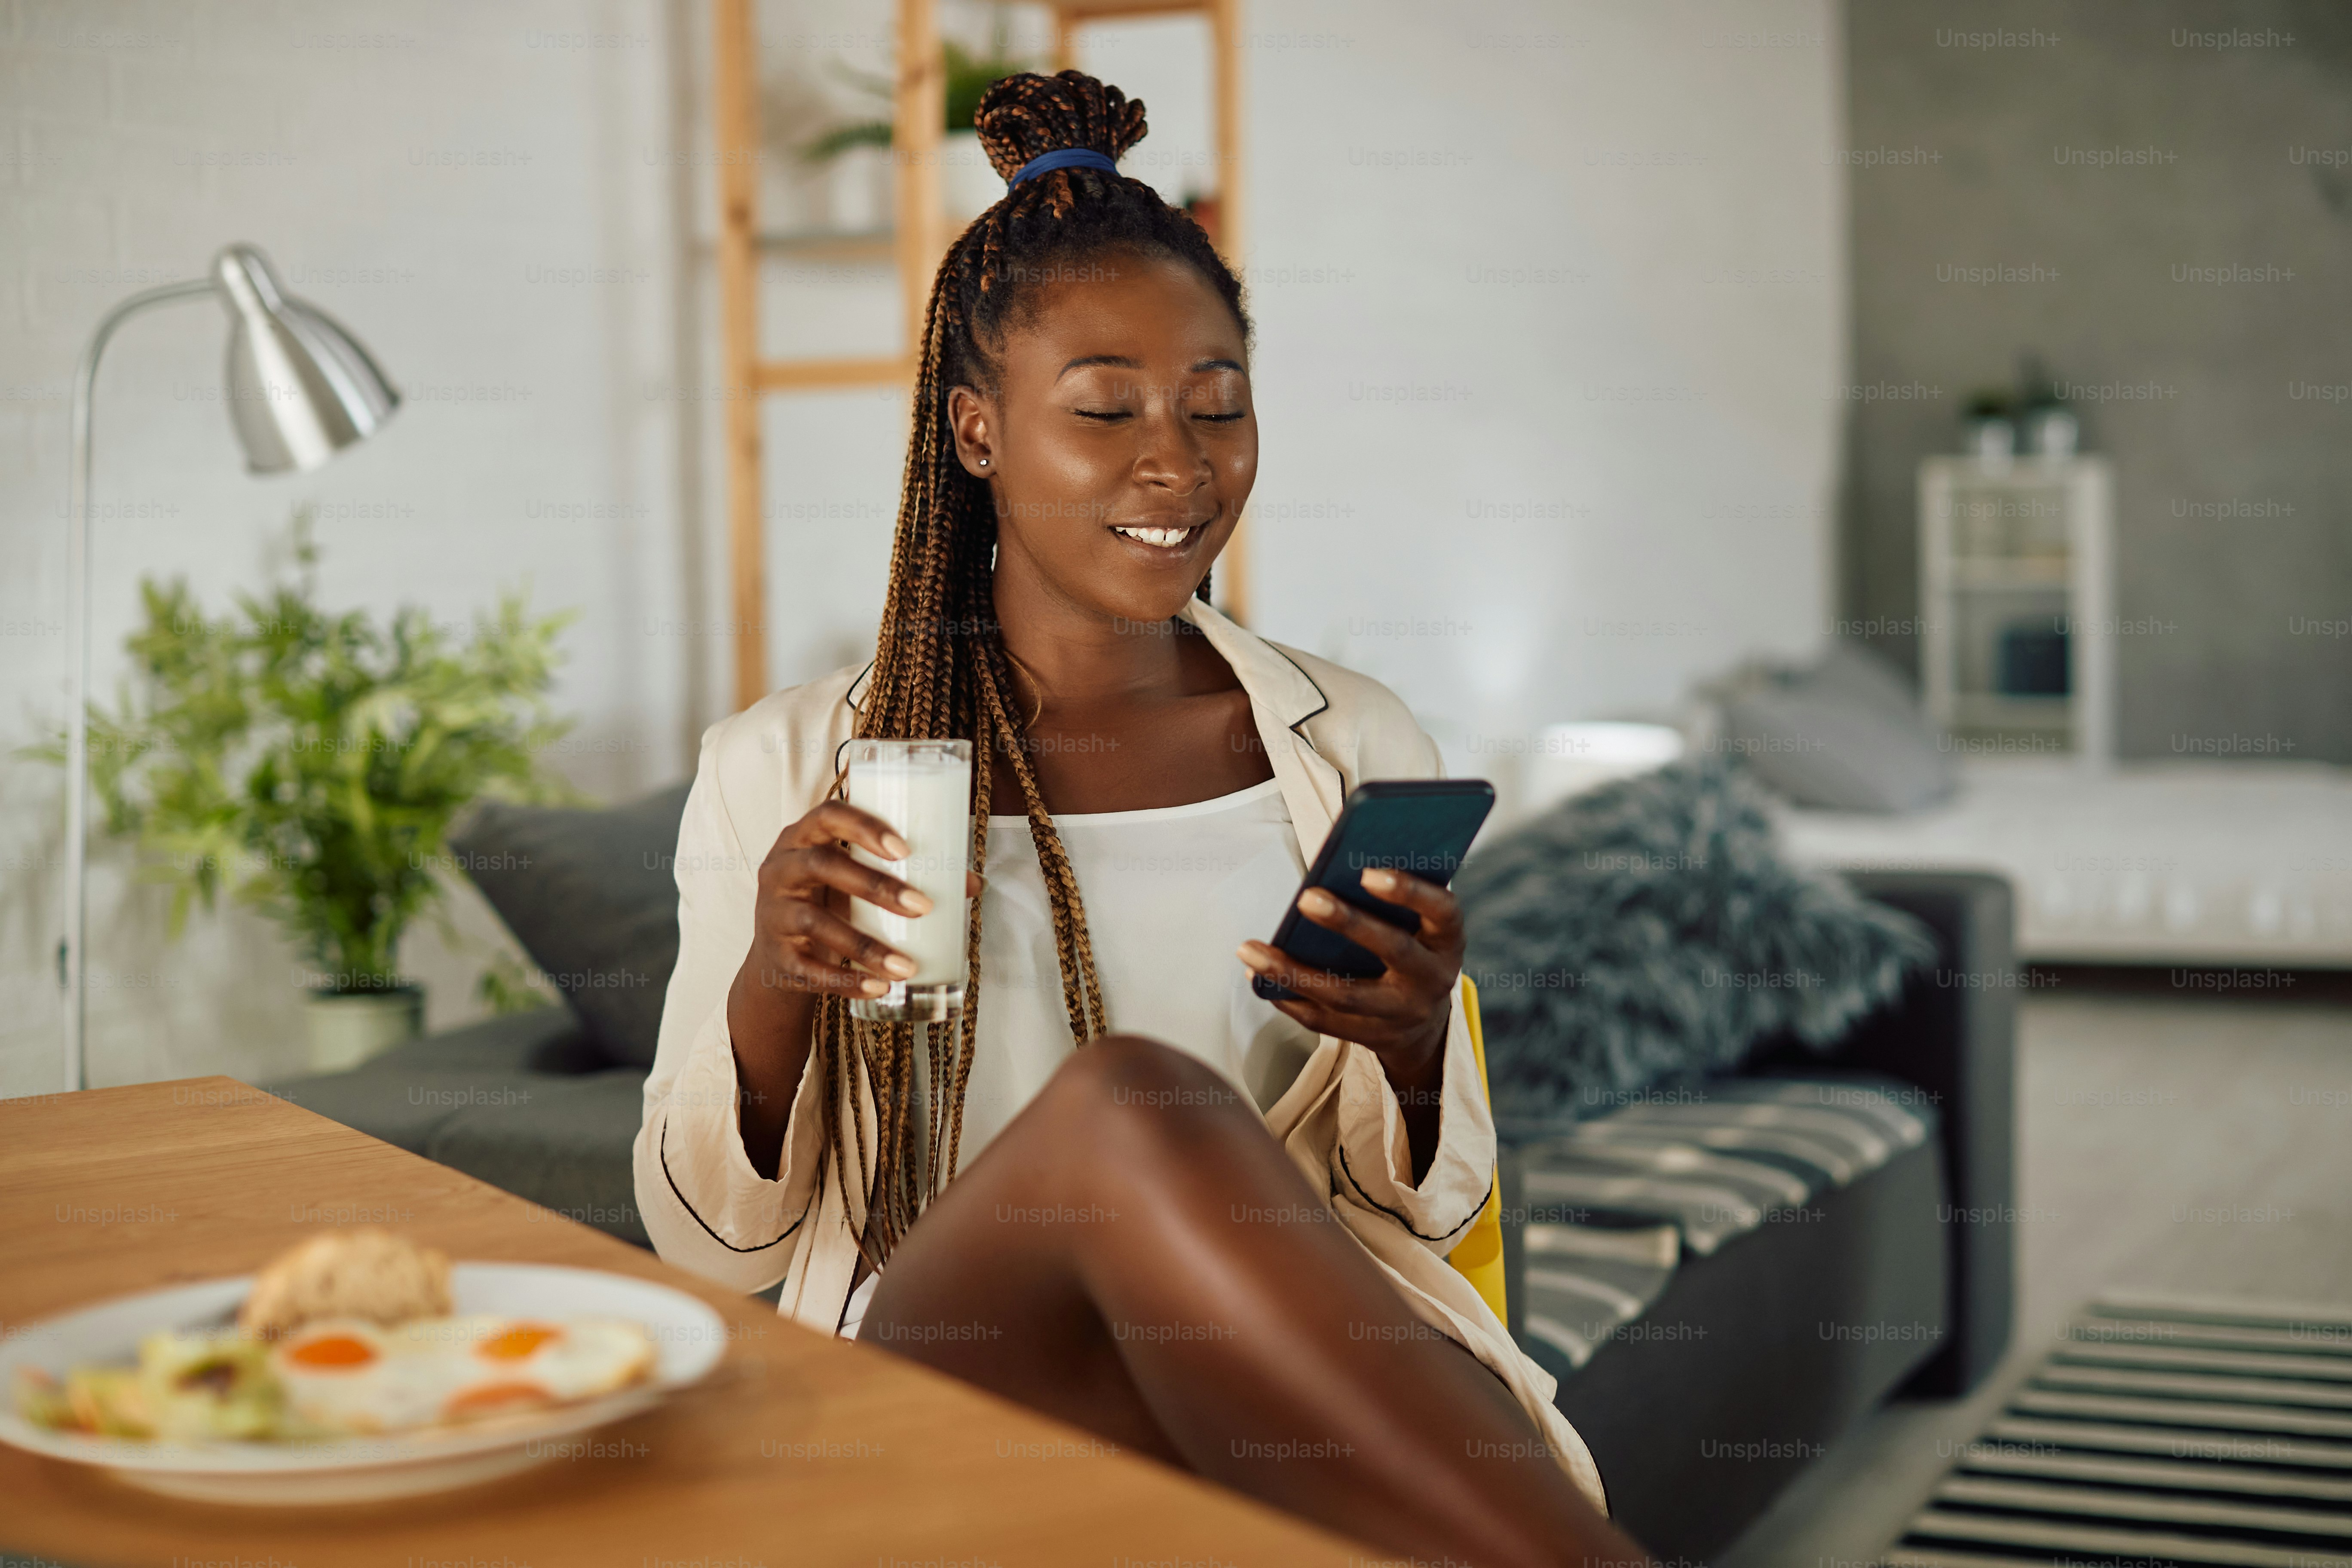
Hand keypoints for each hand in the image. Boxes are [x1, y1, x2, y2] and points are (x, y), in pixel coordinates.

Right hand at [741, 800, 979, 1007]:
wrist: (779, 957)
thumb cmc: (828, 900)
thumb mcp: (855, 879)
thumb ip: (905, 874)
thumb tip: (973, 883)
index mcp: (803, 837)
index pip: (828, 815)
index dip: (865, 827)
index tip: (905, 849)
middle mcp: (781, 868)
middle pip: (824, 866)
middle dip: (876, 886)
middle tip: (923, 906)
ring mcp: (773, 912)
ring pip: (817, 923)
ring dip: (867, 946)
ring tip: (908, 966)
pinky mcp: (776, 956)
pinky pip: (810, 970)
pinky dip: (847, 981)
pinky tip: (880, 988)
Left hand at [1236, 868, 1462, 1078]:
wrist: (1423, 1022)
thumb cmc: (1411, 946)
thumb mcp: (1419, 923)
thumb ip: (1394, 897)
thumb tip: (1338, 861)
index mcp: (1448, 940)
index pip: (1441, 911)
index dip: (1409, 891)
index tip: (1368, 872)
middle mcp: (1432, 979)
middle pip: (1393, 951)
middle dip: (1348, 923)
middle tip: (1305, 898)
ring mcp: (1403, 1014)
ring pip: (1345, 995)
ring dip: (1293, 971)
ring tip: (1250, 949)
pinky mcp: (1373, 1039)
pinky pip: (1324, 1022)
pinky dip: (1289, 998)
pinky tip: (1260, 977)